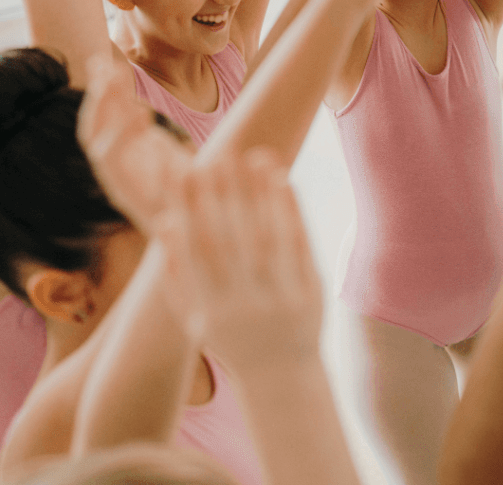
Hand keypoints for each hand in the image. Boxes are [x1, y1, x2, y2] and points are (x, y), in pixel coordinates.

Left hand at [77, 58, 193, 232]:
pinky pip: (116, 116)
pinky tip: (115, 69)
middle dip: (103, 104)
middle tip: (112, 75)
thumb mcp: (193, 213)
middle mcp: (117, 173)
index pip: (110, 157)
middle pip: (97, 136)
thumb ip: (184, 208)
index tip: (141, 114)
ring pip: (102, 121)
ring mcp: (123, 157)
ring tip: (104, 61)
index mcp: (127, 189)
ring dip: (104, 91)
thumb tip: (178, 208)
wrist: (191, 226)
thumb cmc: (198, 219)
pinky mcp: (134, 145)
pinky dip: (115, 92)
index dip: (120, 133)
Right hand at [156, 150, 322, 370]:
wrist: (280, 378)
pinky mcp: (309, 292)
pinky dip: (291, 211)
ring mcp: (277, 298)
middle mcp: (241, 303)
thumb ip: (177, 274)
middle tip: (220, 153)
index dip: (189, 207)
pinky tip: (285, 180)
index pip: (196, 248)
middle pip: (231, 238)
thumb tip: (165, 222)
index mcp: (209, 307)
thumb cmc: (231, 337)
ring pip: (266, 236)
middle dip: (223, 194)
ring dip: (260, 194)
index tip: (184, 170)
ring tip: (256, 155)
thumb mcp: (196, 315)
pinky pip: (299, 244)